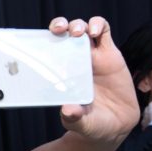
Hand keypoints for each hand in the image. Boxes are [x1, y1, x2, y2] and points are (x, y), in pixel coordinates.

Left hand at [48, 16, 138, 141]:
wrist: (115, 126)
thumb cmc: (91, 124)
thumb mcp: (80, 123)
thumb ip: (74, 117)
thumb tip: (68, 110)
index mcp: (61, 75)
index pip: (48, 51)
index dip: (42, 42)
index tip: (36, 40)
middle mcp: (74, 62)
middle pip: (64, 34)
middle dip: (59, 25)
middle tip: (58, 30)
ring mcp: (92, 57)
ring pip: (83, 29)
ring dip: (78, 25)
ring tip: (77, 33)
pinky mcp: (110, 54)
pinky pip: (104, 32)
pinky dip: (99, 25)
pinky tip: (95, 31)